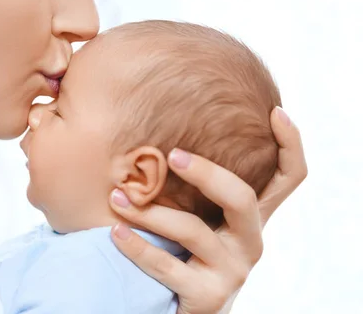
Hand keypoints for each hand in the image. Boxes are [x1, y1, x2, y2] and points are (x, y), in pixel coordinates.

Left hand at [109, 107, 306, 313]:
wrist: (186, 311)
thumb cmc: (187, 254)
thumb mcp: (200, 220)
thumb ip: (194, 190)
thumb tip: (159, 140)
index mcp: (250, 218)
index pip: (290, 178)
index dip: (291, 145)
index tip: (276, 112)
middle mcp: (250, 242)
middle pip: (243, 199)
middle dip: (207, 173)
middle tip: (171, 155)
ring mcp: (232, 270)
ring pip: (193, 231)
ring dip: (149, 212)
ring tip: (117, 196)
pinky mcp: (208, 296)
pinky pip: (166, 264)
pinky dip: (137, 245)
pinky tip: (116, 231)